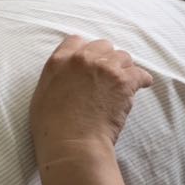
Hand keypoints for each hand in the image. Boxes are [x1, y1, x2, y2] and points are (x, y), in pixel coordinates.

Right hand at [29, 35, 152, 162]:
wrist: (71, 143)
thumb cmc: (52, 128)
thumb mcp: (42, 94)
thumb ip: (56, 76)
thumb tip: (67, 76)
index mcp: (60, 60)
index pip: (76, 41)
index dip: (85, 52)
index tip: (90, 63)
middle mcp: (82, 59)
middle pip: (103, 46)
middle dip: (106, 59)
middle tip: (107, 76)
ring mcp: (105, 68)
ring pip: (123, 57)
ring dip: (123, 69)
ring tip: (122, 84)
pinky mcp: (124, 81)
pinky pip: (140, 73)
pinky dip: (142, 80)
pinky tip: (141, 86)